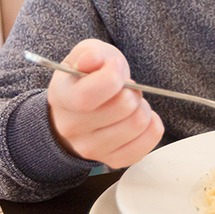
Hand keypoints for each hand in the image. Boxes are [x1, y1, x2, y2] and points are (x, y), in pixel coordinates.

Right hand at [46, 39, 163, 168]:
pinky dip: (152, 126)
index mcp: (62, 98)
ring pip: (138, 124)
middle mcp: (72, 128)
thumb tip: (92, 60)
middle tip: (125, 87)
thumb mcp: (86, 54)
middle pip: (123, 107)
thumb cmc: (86, 79)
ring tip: (131, 102)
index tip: (115, 66)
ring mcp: (92, 148)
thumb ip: (90, 53)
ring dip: (143, 107)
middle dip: (132, 90)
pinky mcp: (113, 160)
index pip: (88, 96)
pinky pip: (147, 143)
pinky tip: (139, 117)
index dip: (112, 77)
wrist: (81, 109)